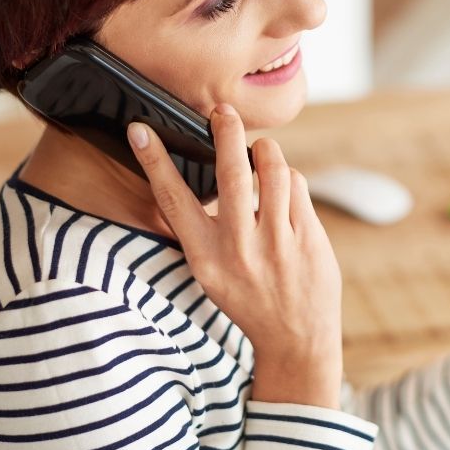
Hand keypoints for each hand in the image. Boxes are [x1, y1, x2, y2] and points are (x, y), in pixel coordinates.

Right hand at [127, 104, 343, 408]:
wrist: (296, 339)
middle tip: (223, 110)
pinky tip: (283, 186)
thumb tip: (204, 172)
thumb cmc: (248, 298)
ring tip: (259, 149)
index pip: (173, 200)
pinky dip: (287, 177)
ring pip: (273, 170)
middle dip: (225, 132)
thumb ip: (205, 229)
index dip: (154, 162)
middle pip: (231, 174)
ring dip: (266, 151)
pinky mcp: (309, 238)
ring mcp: (278, 243)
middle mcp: (239, 248)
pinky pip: (297, 185)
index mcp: (205, 257)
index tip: (140, 130)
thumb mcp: (211, 272)